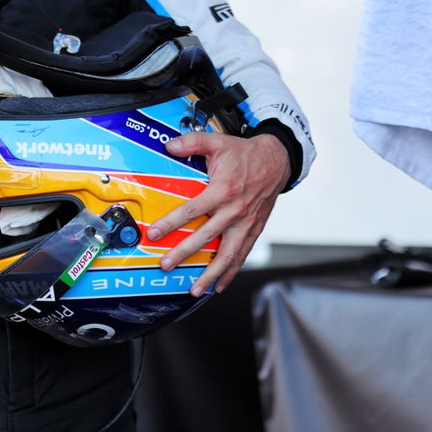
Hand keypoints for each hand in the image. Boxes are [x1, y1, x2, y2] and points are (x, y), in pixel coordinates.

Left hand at [145, 131, 290, 296]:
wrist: (277, 161)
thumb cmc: (245, 153)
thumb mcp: (217, 142)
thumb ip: (192, 141)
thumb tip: (170, 145)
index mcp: (223, 190)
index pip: (191, 210)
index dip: (171, 223)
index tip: (154, 234)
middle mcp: (235, 211)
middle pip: (205, 238)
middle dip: (184, 253)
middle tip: (166, 265)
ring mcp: (246, 223)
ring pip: (227, 255)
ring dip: (210, 274)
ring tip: (195, 289)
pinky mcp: (254, 230)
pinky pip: (242, 255)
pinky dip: (231, 272)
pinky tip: (220, 285)